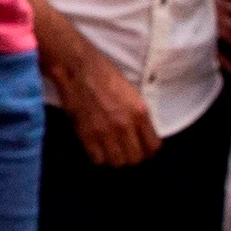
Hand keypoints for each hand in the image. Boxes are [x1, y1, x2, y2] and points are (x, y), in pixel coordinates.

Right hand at [56, 44, 159, 165]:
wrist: (77, 68)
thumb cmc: (104, 74)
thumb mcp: (131, 92)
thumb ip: (138, 114)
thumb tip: (141, 133)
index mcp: (140, 112)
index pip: (153, 147)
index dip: (148, 150)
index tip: (141, 148)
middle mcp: (125, 124)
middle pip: (135, 158)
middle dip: (131, 156)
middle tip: (124, 150)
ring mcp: (105, 131)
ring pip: (117, 162)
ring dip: (114, 158)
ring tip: (110, 150)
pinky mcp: (86, 134)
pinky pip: (97, 159)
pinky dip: (97, 156)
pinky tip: (96, 147)